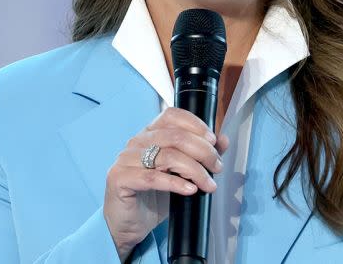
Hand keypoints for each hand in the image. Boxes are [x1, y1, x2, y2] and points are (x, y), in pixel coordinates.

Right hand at [103, 107, 229, 261]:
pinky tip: (190, 190)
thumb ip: (200, 156)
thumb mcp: (182, 175)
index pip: (172, 116)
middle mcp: (136, 142)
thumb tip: (223, 140)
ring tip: (208, 184)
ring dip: (194, 170)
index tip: (214, 141)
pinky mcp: (119, 178)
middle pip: (175, 136)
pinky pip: (152, 177)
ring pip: (167, 156)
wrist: (128, 226)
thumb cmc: (153, 198)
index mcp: (149, 134)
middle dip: (202, 151)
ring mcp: (125, 159)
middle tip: (217, 167)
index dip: (195, 125)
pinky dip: (175, 183)